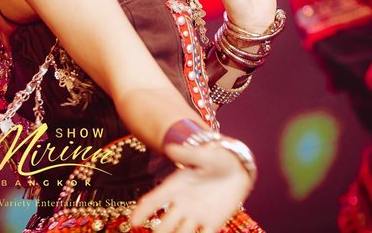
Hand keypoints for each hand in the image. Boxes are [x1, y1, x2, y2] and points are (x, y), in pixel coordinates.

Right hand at [130, 141, 251, 232]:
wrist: (238, 168)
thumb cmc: (217, 157)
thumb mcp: (204, 154)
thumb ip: (188, 155)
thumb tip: (170, 148)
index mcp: (175, 186)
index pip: (155, 200)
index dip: (142, 211)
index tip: (133, 222)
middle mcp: (181, 204)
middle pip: (165, 223)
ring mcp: (196, 215)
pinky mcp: (212, 223)